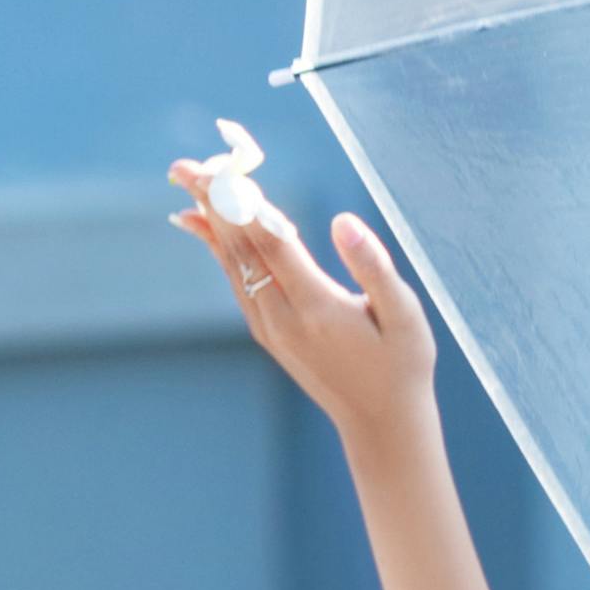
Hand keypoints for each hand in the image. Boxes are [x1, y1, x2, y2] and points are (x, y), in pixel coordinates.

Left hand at [168, 167, 442, 451]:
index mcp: (318, 308)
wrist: (382, 424)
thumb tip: (342, 220)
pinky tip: (203, 225)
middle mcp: (284, 318)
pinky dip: (218, 247)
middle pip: (240, 249)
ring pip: (232, 264)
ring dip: (210, 220)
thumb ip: (373, 266)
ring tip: (186, 181)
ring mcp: (271, 328)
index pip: (270, 243)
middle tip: (184, 165)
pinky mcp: (269, 333)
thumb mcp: (404, 315)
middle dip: (213, 203)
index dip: (243, 203)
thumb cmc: (402, 365)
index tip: (220, 169)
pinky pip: (235, 280)